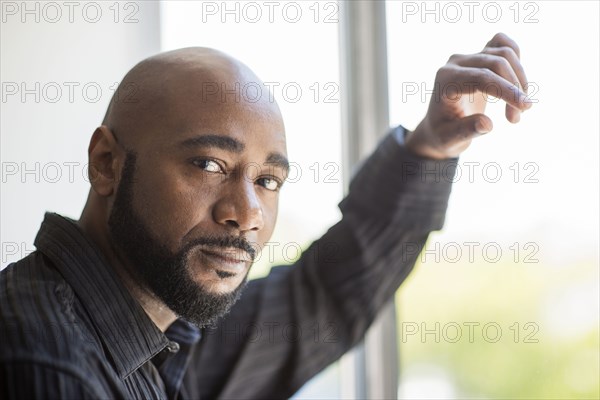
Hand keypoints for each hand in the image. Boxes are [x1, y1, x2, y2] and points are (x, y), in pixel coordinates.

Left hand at [405, 32, 532, 159]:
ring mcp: (468, 56)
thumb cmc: (443, 135)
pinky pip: (503, 44)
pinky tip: (516, 83)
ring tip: (517, 110)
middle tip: (517, 117)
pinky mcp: (479, 55)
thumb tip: (486, 124)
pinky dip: (516, 62)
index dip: (506, 90)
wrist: (438, 127)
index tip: (524, 107)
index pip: (482, 77)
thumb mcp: (449, 140)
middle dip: (514, 89)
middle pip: (497, 62)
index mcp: (446, 80)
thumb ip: (465, 131)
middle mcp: (456, 63)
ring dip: (520, 80)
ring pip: (506, 53)